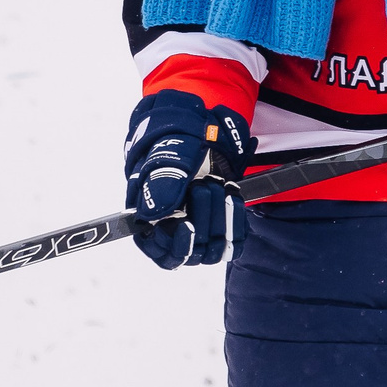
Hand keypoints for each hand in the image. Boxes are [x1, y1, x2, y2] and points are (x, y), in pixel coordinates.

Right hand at [123, 90, 256, 268]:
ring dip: (221, 220)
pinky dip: (237, 222)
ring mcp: (198, 230)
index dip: (173, 245)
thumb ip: (161, 183)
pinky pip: (232, 242)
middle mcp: (173, 230)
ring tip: (222, 187)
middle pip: (189, 252)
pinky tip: (234, 196)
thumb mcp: (166, 156)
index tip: (186, 225)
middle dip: (202, 220)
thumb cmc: (174, 144)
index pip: (159, 251)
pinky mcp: (220, 226)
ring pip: (211, 249)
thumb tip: (156, 212)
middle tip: (206, 186)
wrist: (198, 134)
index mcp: (150, 219)